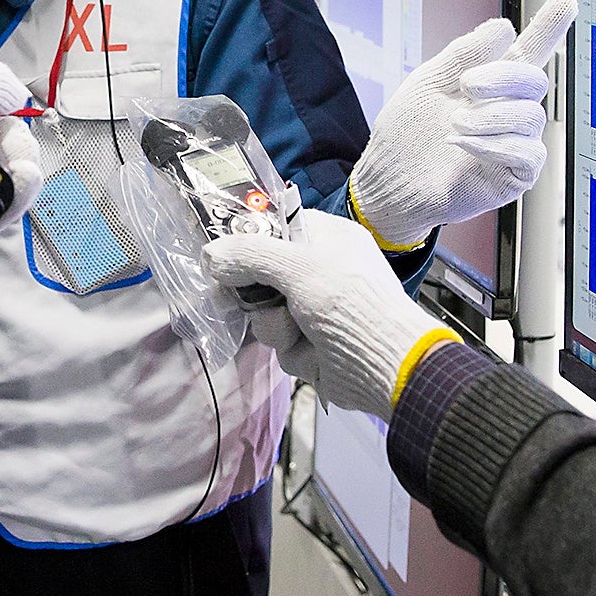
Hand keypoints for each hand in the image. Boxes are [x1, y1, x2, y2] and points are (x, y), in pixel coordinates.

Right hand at [203, 212, 452, 416]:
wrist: (386, 368)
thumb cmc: (351, 304)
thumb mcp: (300, 267)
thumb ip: (250, 255)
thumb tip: (209, 255)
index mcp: (328, 238)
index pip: (275, 226)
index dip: (248, 238)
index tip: (225, 252)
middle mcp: (319, 270)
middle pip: (260, 272)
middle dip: (256, 290)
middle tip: (250, 295)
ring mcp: (313, 308)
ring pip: (263, 310)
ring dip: (275, 324)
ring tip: (299, 329)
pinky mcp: (308, 342)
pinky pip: (277, 339)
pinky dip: (290, 347)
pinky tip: (310, 350)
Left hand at [346, 0, 575, 250]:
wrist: (390, 179)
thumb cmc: (408, 132)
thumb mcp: (429, 82)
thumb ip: (464, 53)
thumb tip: (504, 27)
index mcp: (490, 84)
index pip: (526, 52)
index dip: (547, 28)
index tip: (564, 3)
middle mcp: (508, 110)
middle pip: (533, 80)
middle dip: (502, 77)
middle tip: (467, 85)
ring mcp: (514, 142)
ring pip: (530, 116)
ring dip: (490, 117)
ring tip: (454, 125)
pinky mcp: (515, 174)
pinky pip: (528, 153)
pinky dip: (495, 145)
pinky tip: (465, 145)